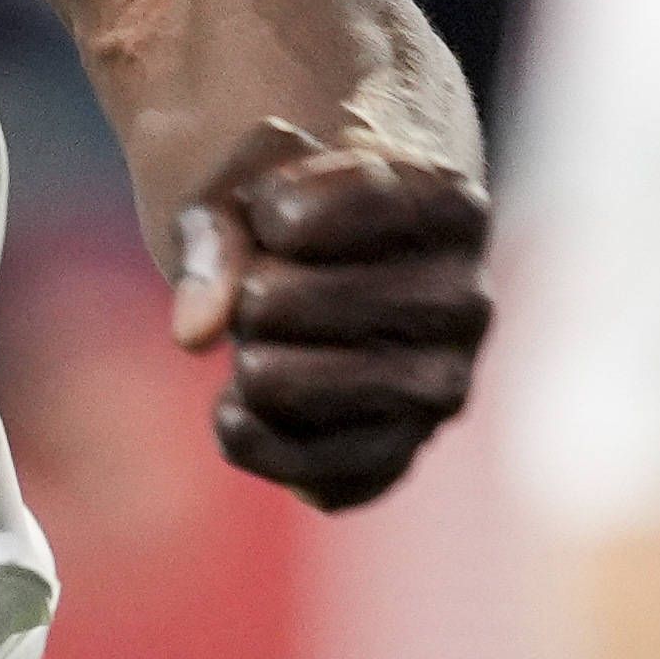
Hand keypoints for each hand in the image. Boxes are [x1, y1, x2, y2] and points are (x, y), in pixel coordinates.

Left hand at [167, 138, 490, 508]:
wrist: (324, 272)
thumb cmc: (286, 211)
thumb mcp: (243, 185)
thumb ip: (212, 233)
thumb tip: (193, 334)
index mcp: (451, 207)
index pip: (359, 196)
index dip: (279, 205)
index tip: (273, 210)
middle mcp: (466, 301)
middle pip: (289, 300)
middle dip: (247, 293)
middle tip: (261, 290)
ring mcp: (440, 388)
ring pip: (290, 389)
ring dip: (245, 362)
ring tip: (256, 344)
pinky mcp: (398, 456)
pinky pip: (306, 473)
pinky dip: (248, 437)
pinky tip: (234, 406)